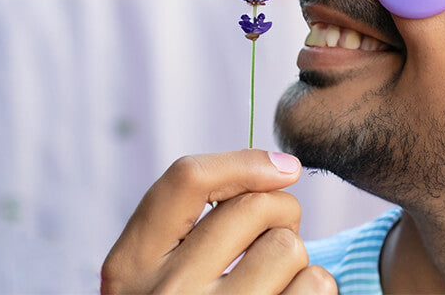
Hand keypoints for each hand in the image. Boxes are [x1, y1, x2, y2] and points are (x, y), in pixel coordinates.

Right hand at [101, 149, 337, 293]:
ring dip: (295, 260)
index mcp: (130, 265)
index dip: (246, 162)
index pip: (187, 179)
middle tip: (270, 242)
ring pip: (289, 247)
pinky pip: (315, 285)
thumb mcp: (164, 269)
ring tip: (273, 283)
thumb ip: (198, 219)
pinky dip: (315, 289)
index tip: (286, 169)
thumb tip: (284, 169)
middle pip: (254, 208)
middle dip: (280, 214)